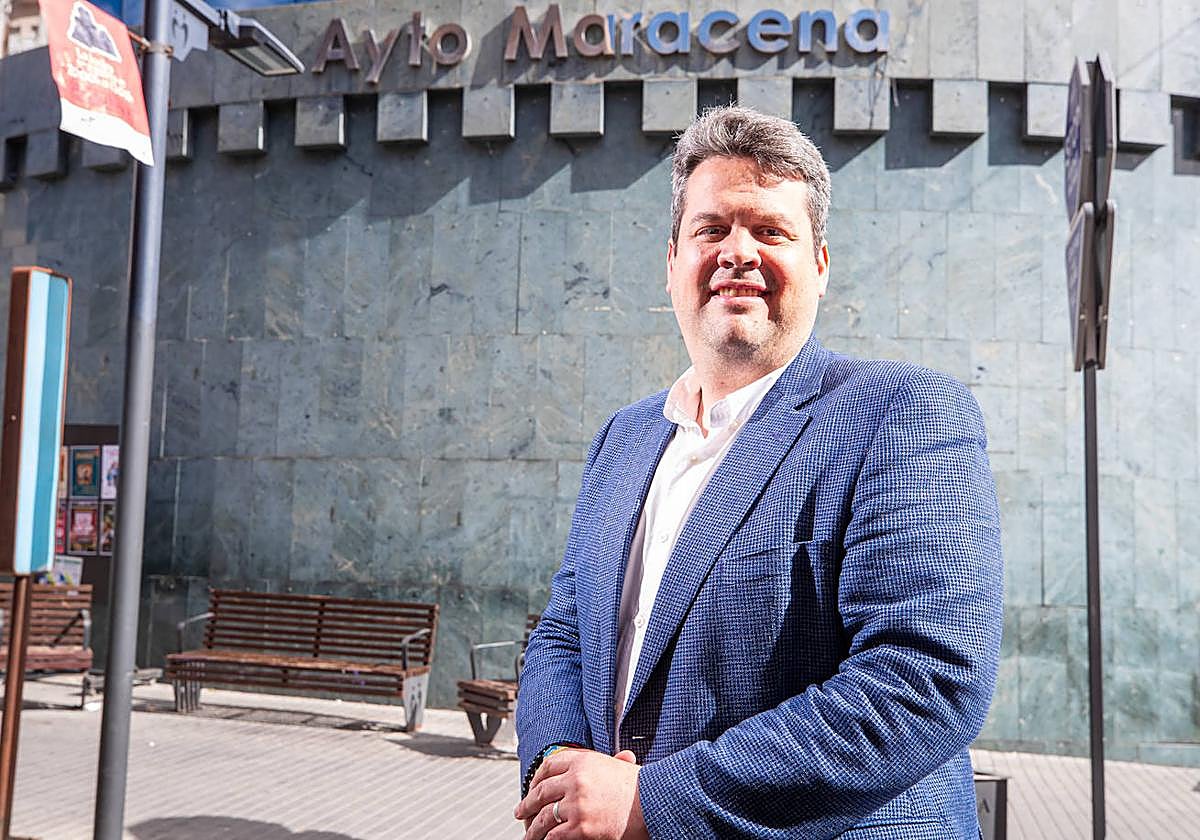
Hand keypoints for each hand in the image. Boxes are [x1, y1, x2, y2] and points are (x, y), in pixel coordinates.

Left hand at [514, 749, 646, 839]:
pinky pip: (554, 835)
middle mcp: (576, 780)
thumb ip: (599, 764)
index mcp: (582, 761)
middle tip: (520, 811)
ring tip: (528, 834)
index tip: (532, 786)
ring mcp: (577, 804)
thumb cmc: (640, 787)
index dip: (536, 778)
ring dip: (532, 827)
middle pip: (542, 791)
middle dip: (527, 803)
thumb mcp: (617, 766)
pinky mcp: (581, 828)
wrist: (655, 804)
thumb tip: (590, 764)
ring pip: (544, 816)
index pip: (549, 766)